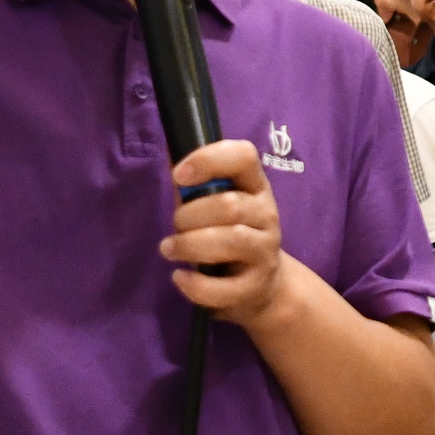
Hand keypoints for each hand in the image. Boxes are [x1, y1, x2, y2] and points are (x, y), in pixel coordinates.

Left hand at [160, 142, 289, 329]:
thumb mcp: (215, 204)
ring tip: (169, 249)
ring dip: (189, 245)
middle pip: (229, 205)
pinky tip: (179, 277)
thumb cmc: (228, 234)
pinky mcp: (255, 286)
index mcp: (255, 186)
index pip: (244, 156)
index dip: (210, 159)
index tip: (178, 175)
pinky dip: (195, 284)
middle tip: (175, 226)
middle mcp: (266, 214)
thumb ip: (194, 183)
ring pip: (230, 241)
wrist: (263, 286)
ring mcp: (265, 252)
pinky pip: (225, 287)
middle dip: (189, 215)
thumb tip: (167, 147)